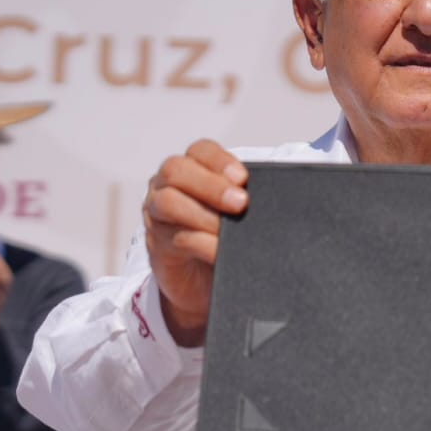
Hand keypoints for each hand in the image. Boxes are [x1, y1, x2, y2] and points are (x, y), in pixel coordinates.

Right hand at [142, 140, 247, 346]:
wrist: (204, 279)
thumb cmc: (223, 235)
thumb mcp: (235, 212)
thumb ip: (245, 198)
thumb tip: (274, 197)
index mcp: (191, 169)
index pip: (200, 151)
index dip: (220, 161)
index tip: (243, 178)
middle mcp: (167, 186)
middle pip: (176, 171)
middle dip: (211, 186)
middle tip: (241, 203)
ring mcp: (157, 214)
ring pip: (168, 202)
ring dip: (203, 215)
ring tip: (229, 229)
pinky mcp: (157, 244)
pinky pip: (176, 238)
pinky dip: (202, 243)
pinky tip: (220, 251)